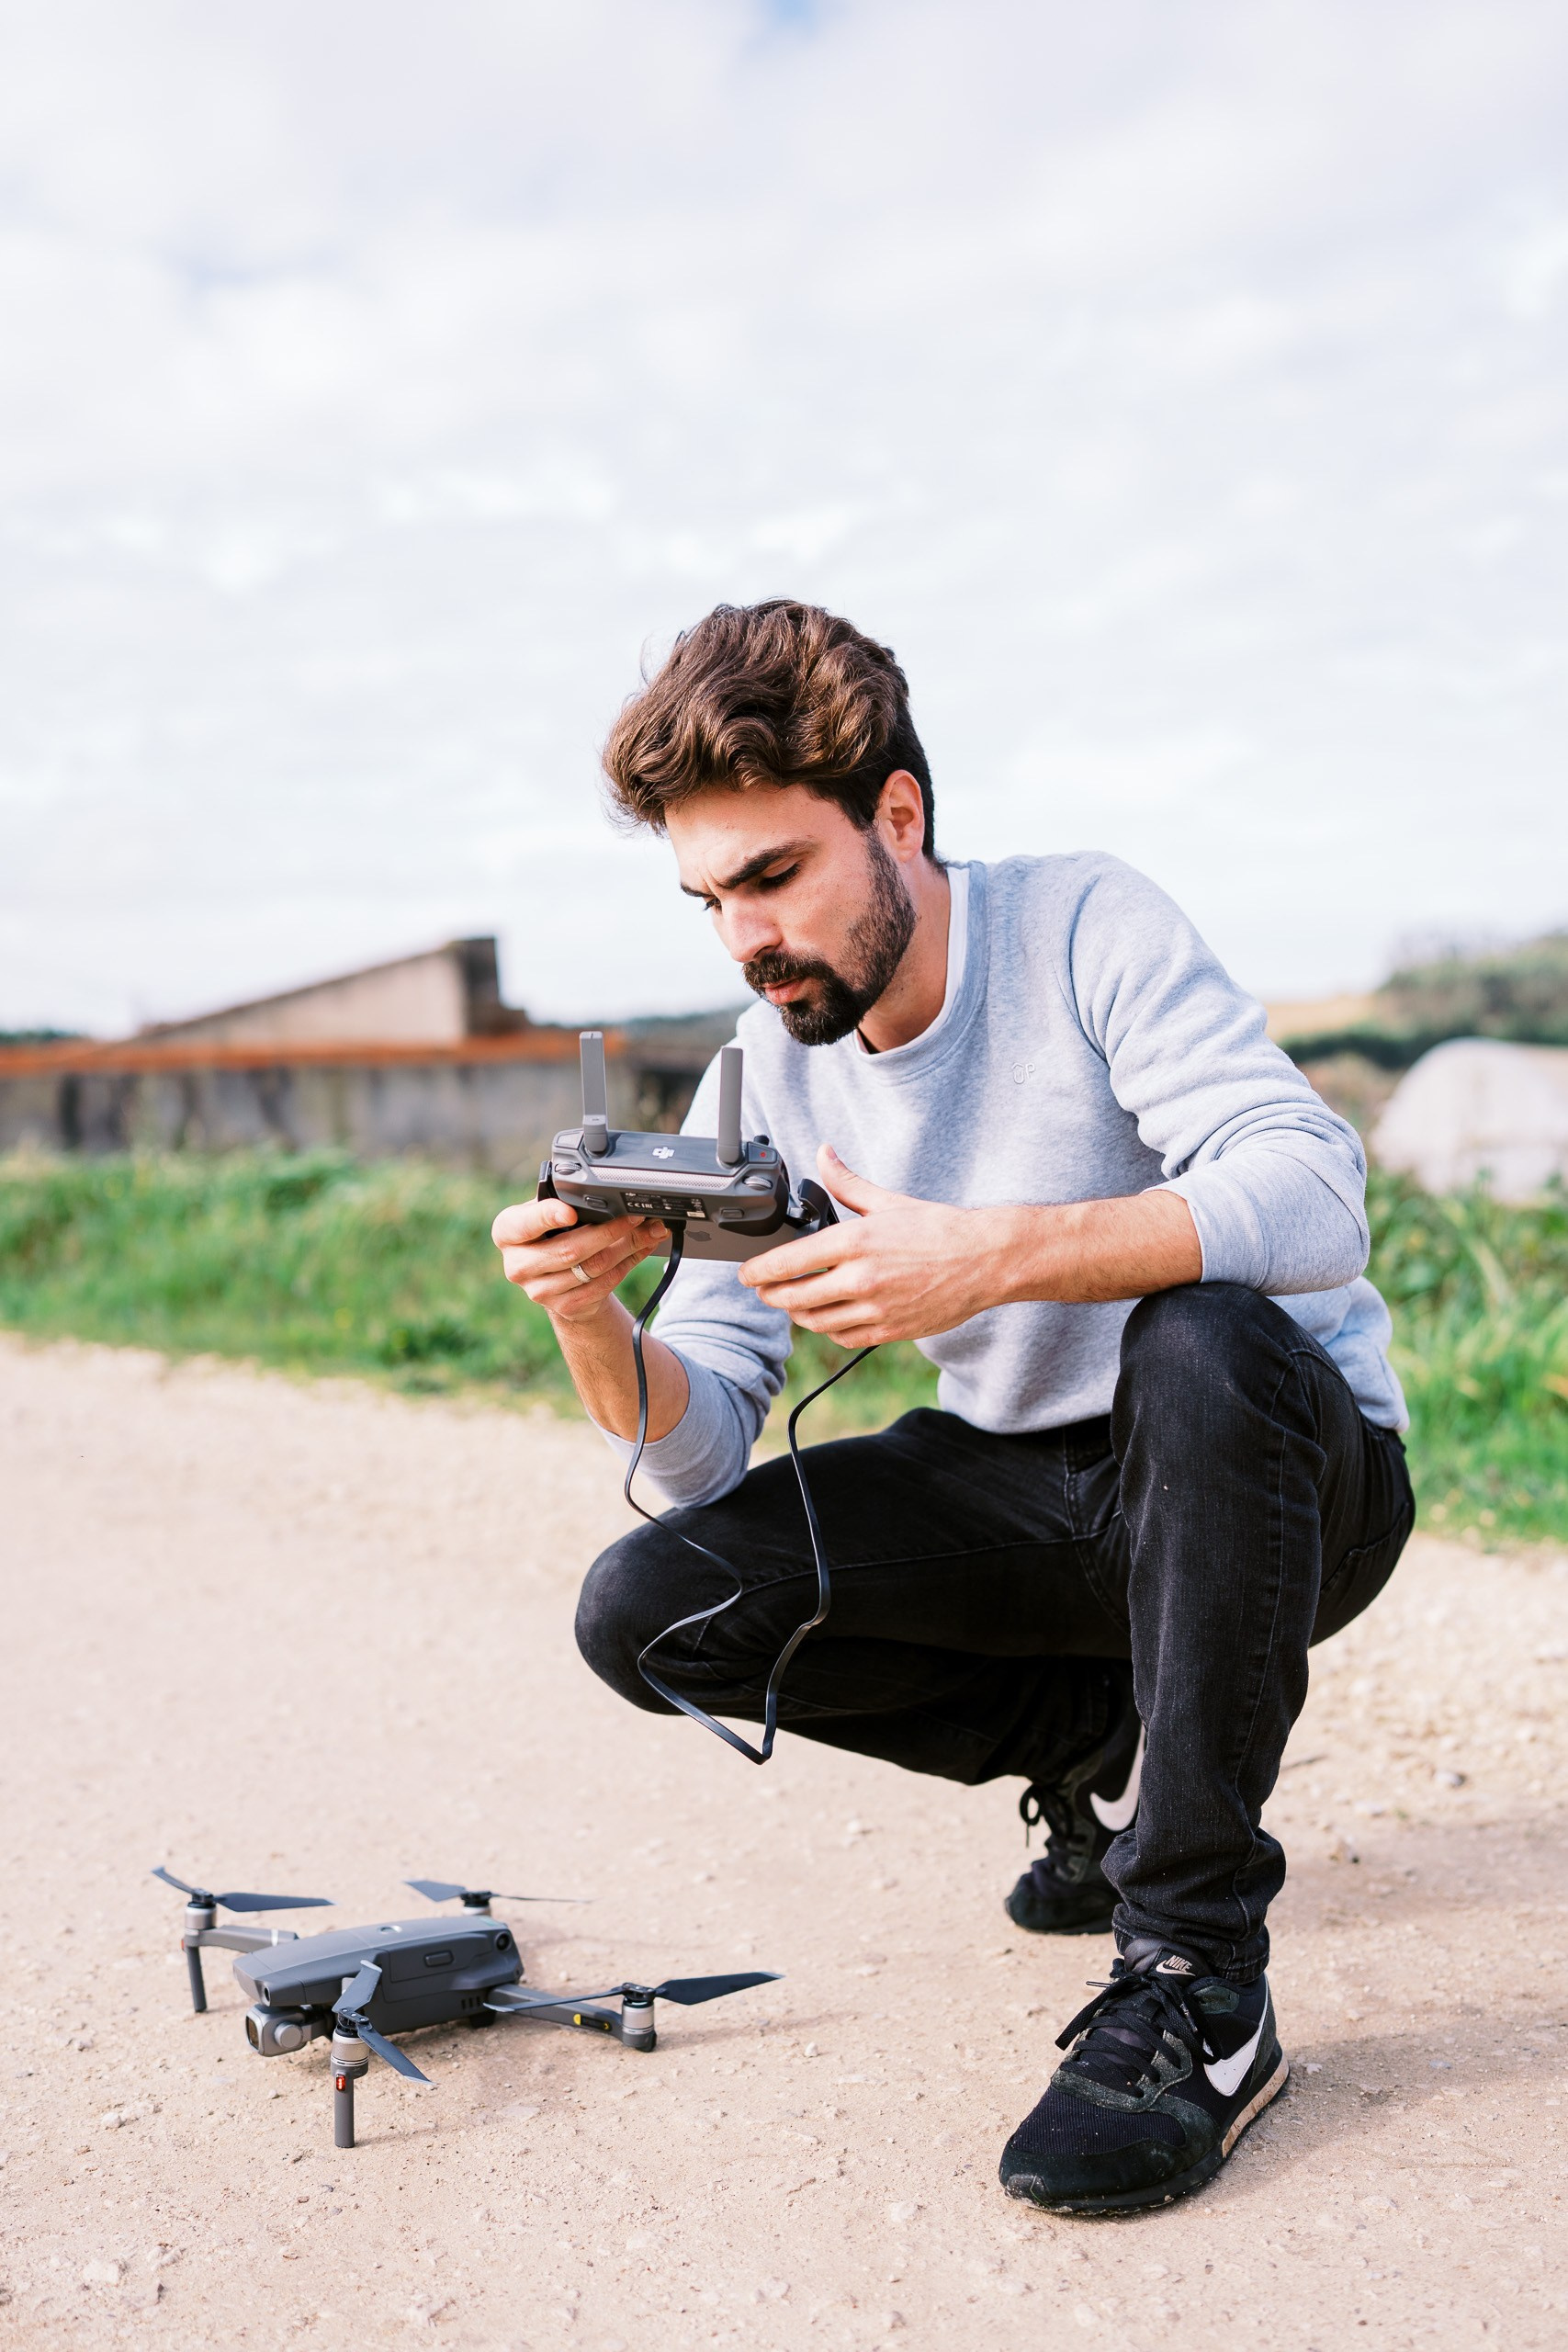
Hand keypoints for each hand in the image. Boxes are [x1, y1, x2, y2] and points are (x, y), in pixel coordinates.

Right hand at [491, 1195, 667, 1324]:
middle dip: (608, 1231)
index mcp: (507, 1232)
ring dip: (627, 1247)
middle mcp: (517, 1265)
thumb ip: (565, 1201)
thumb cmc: (552, 1233)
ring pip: (592, 1267)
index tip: (570, 1213)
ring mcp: (539, 1291)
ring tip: (649, 1230)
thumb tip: (609, 1196)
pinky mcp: (564, 1307)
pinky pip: (603, 1284)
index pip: (525, 1224)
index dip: (548, 1217)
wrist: (555, 1274)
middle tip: (634, 1217)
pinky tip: (641, 1249)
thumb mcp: (549, 1212)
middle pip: (568, 1250)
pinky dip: (628, 1264)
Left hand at [737, 1145, 1006, 1345]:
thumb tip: (823, 1153)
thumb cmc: (940, 1229)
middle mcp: (861, 1278)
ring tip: (793, 1303)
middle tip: (764, 1290)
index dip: (758, 1272)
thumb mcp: (888, 1201)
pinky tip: (828, 1317)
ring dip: (798, 1315)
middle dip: (771, 1295)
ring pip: (816, 1322)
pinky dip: (829, 1329)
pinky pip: (845, 1337)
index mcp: (856, 1241)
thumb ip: (847, 1182)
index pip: (789, 1262)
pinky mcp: (890, 1330)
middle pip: (794, 1298)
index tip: (746, 1274)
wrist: (986, 1261)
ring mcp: (876, 1309)